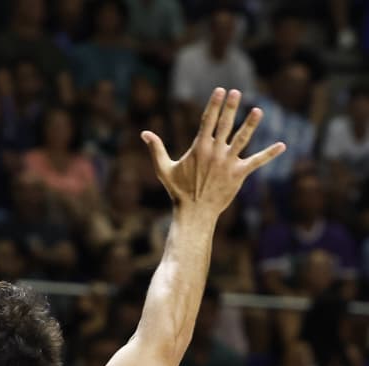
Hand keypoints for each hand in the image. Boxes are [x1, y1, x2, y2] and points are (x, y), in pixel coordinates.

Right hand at [142, 89, 284, 214]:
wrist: (194, 214)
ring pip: (242, 139)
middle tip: (236, 92)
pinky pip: (257, 162)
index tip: (220, 90)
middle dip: (230, 107)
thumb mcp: (164, 170)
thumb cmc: (178, 192)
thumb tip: (144, 133)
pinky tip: (282, 146)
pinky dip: (269, 154)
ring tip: (258, 110)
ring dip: (251, 124)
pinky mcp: (239, 174)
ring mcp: (228, 163)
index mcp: (199, 148)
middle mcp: (215, 152)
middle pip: (225, 125)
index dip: (214, 104)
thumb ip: (156, 149)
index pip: (208, 121)